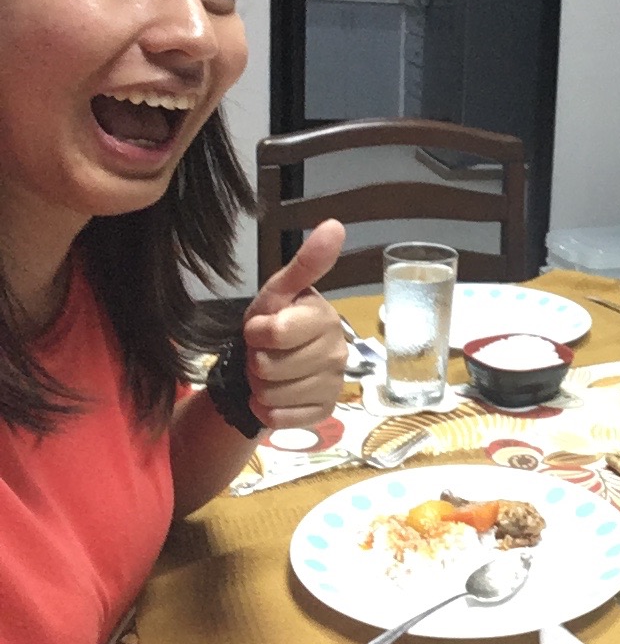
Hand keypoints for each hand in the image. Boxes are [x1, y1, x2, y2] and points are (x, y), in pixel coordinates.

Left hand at [241, 219, 347, 430]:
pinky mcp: (324, 413)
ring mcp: (334, 384)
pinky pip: (284, 419)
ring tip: (268, 375)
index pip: (276, 332)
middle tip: (263, 353)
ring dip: (260, 388)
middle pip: (271, 367)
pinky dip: (269, 412)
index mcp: (325, 317)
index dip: (256, 332)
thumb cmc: (272, 323)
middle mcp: (338, 350)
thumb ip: (306, 263)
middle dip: (256, 362)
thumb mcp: (278, 292)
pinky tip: (274, 399)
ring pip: (274, 395)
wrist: (268, 364)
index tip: (259, 327)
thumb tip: (336, 224)